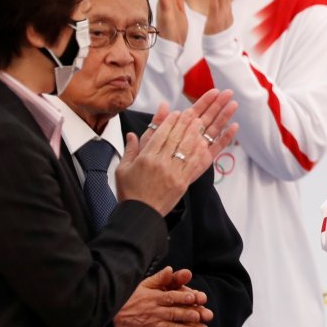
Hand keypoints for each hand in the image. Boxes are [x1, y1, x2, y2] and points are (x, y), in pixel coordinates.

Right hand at [112, 267, 212, 326]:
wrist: (113, 315)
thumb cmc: (131, 298)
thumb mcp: (144, 285)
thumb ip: (160, 278)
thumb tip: (170, 269)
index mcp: (154, 298)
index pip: (170, 297)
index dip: (182, 296)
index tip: (194, 297)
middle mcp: (154, 312)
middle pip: (173, 313)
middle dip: (187, 315)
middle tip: (200, 316)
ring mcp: (152, 325)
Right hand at [116, 89, 238, 214]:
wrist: (140, 214)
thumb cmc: (130, 192)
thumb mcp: (123, 169)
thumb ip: (130, 149)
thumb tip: (131, 133)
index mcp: (145, 158)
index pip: (160, 134)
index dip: (170, 122)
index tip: (176, 113)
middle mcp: (160, 163)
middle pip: (175, 138)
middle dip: (184, 123)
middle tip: (192, 112)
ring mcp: (173, 173)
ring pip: (186, 148)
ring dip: (194, 133)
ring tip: (200, 122)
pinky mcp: (182, 182)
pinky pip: (193, 164)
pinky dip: (198, 151)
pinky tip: (203, 142)